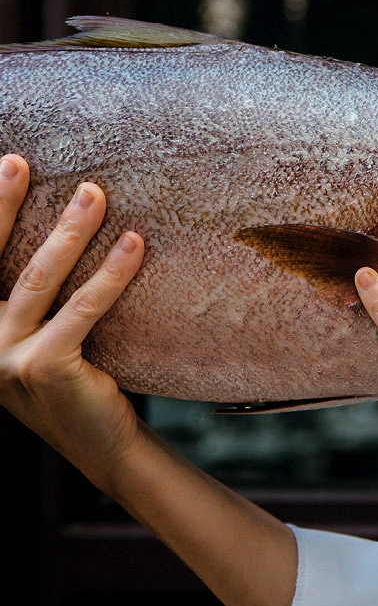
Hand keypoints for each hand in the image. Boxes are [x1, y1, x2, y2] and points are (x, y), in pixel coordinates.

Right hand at [0, 154, 145, 482]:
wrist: (101, 442)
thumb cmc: (76, 375)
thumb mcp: (38, 333)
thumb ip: (28, 293)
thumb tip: (61, 222)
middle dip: (4, 205)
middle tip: (21, 162)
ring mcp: (5, 358)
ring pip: (37, 280)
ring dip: (68, 231)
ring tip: (93, 193)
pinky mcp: (45, 368)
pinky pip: (83, 310)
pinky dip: (112, 274)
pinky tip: (136, 244)